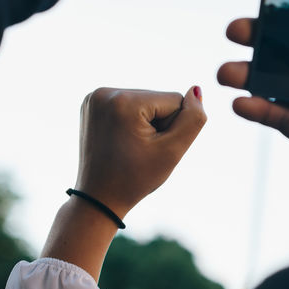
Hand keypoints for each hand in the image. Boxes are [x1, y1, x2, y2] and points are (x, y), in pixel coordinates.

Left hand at [76, 86, 206, 217]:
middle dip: (158, 124)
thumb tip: (196, 90)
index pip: (174, 100)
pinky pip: (129, 103)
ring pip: (146, 101)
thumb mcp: (173, 151)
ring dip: (146, 123)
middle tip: (141, 149)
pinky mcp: (92, 103)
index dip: (172, 128)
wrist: (99, 197)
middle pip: (158, 99)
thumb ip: (193, 119)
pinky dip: (132, 120)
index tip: (151, 148)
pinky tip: (121, 138)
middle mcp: (105, 93)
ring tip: (131, 146)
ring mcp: (94, 97)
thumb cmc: (137, 178)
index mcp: (124, 101)